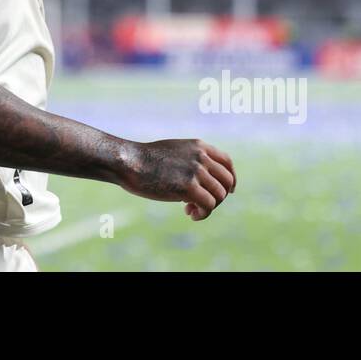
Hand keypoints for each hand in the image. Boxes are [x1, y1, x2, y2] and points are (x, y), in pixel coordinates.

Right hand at [118, 138, 235, 219]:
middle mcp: (201, 157)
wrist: (129, 162)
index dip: (231, 178)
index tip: (229, 191)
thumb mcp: (173, 151)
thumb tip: (199, 180)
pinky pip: (209, 206)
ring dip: (209, 206)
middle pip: (226, 181)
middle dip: (218, 196)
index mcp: (198, 146)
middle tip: (201, 204)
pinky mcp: (189, 187)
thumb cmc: (145, 159)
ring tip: (191, 209)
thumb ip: (189, 160)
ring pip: (219, 195)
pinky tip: (189, 214)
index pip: (226, 162)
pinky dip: (203, 214)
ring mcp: (196, 171)